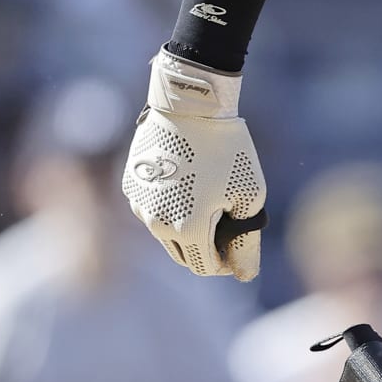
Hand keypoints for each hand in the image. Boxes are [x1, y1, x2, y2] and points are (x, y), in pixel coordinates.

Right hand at [122, 49, 266, 280]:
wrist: (191, 107)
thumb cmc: (228, 150)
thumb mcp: (250, 196)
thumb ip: (246, 241)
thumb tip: (244, 275)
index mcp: (187, 229)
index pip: (205, 268)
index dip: (226, 263)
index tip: (239, 246)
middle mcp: (156, 224)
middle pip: (184, 256)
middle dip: (207, 250)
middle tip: (228, 227)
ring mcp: (139, 205)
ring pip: (166, 235)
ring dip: (188, 230)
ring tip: (212, 202)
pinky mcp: (132, 187)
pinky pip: (153, 210)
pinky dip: (171, 208)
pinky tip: (191, 184)